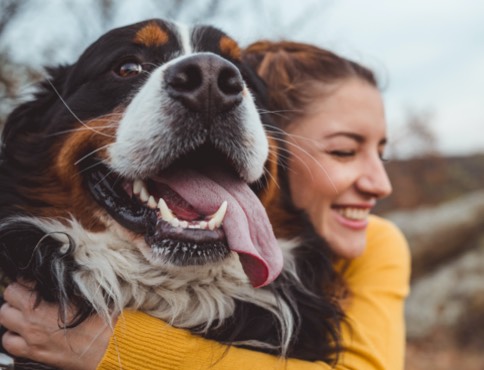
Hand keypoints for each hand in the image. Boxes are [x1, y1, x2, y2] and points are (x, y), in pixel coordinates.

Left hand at [0, 282, 114, 369]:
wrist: (107, 347)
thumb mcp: (85, 294)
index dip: (27, 279)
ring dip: (13, 314)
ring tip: (26, 311)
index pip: (18, 284)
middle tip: (30, 293)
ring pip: (4, 321)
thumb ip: (64, 284)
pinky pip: (9, 344)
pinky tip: (26, 331)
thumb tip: (56, 274)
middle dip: (17, 294)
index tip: (36, 281)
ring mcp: (31, 339)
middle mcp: (31, 322)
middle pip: (7, 299)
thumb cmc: (99, 320)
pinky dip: (13, 335)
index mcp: (40, 305)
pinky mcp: (34, 353)